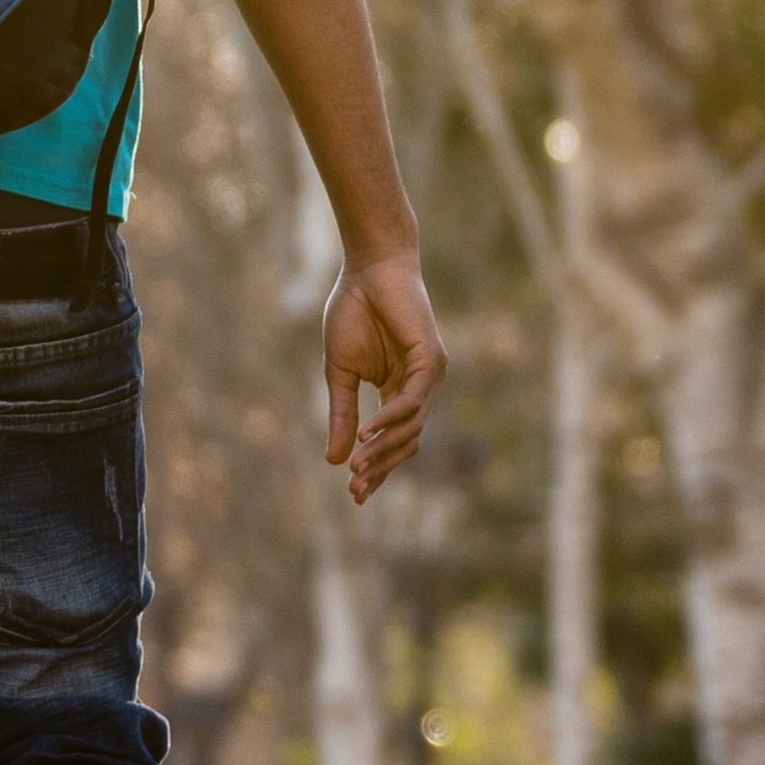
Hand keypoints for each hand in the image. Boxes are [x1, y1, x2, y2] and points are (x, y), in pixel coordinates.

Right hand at [324, 248, 444, 500]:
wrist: (367, 270)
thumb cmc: (352, 313)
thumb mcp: (339, 372)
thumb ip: (342, 414)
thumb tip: (334, 459)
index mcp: (399, 391)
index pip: (393, 440)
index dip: (377, 468)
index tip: (354, 494)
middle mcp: (420, 388)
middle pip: (407, 443)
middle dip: (381, 468)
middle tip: (355, 489)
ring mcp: (430, 375)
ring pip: (412, 428)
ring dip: (383, 450)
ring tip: (355, 467)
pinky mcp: (431, 360)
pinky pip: (411, 402)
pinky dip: (389, 420)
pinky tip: (367, 432)